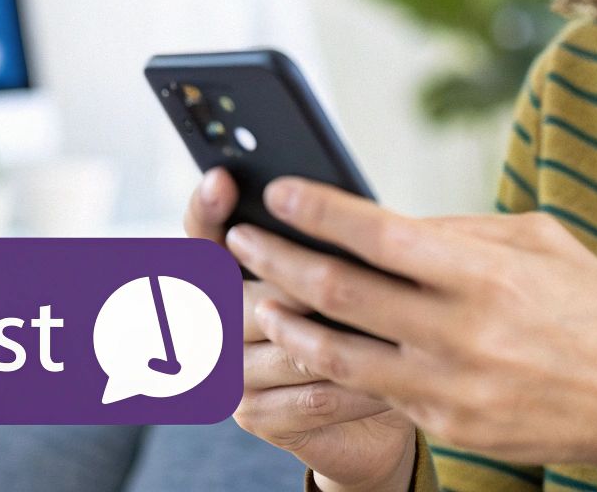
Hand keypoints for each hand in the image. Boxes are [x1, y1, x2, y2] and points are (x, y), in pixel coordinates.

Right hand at [183, 169, 418, 491]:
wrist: (369, 410)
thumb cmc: (360, 320)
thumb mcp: (345, 273)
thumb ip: (327, 246)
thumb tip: (344, 207)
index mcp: (222, 279)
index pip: (200, 238)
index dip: (207, 209)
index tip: (223, 178)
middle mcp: (213, 328)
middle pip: (246, 296)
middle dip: (304, 282)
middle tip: (350, 268)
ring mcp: (231, 377)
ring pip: (288, 346)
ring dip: (343, 333)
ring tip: (395, 317)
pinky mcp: (259, 418)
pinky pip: (312, 397)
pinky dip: (357, 382)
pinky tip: (396, 370)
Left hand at [223, 179, 596, 486]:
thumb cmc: (591, 305)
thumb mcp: (540, 241)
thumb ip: (461, 230)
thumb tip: (387, 222)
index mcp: (485, 271)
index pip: (379, 233)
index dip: (320, 209)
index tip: (279, 191)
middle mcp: (460, 329)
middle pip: (340, 290)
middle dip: (279, 259)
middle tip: (242, 238)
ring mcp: (449, 383)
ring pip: (337, 350)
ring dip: (286, 319)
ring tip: (258, 294)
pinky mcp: (445, 421)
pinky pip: (368, 387)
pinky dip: (326, 360)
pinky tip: (303, 340)